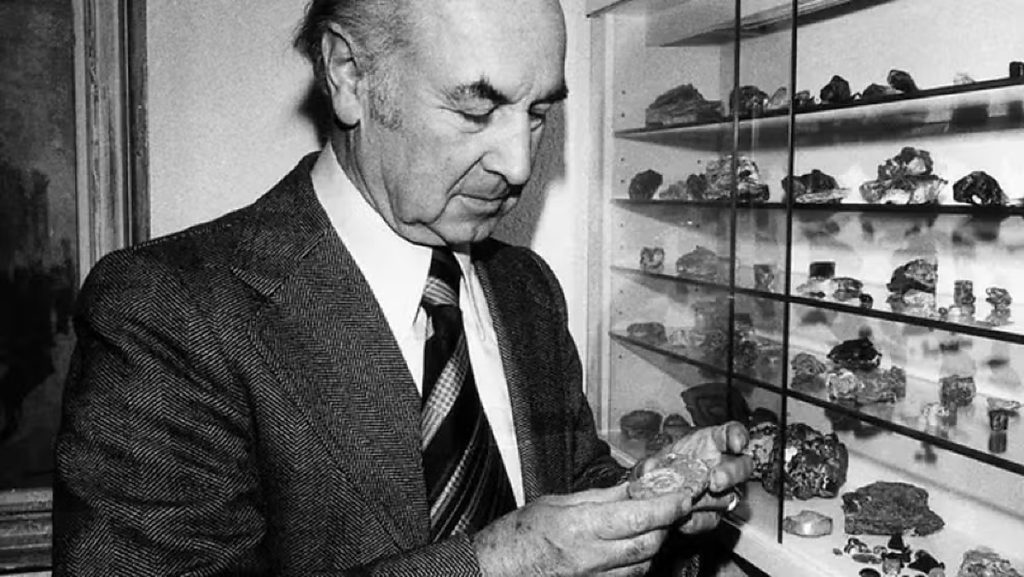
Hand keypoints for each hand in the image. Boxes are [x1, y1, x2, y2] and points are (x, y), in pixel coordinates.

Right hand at [473, 483, 694, 576]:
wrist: (497, 569)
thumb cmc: (519, 533)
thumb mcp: (558, 503)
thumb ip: (600, 498)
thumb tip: (634, 487)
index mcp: (580, 527)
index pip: (638, 517)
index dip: (667, 506)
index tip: (683, 495)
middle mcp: (590, 557)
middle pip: (648, 543)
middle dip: (667, 524)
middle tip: (674, 505)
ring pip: (643, 563)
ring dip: (655, 543)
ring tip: (654, 523)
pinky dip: (639, 560)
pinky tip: (634, 545)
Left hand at [637, 421, 752, 533]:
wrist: (653, 493)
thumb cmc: (661, 468)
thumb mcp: (654, 457)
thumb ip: (654, 461)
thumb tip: (650, 469)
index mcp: (712, 443)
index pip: (733, 433)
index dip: (737, 436)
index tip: (736, 443)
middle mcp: (724, 467)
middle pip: (742, 467)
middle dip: (731, 474)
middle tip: (715, 480)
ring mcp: (722, 493)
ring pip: (728, 497)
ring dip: (710, 500)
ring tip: (691, 498)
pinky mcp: (712, 515)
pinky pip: (711, 519)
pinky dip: (696, 519)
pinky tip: (684, 517)